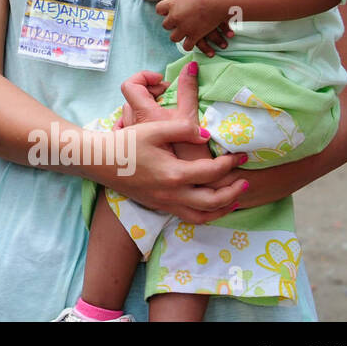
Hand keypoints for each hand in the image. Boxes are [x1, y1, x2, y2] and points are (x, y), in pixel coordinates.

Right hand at [109, 63, 249, 222]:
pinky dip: (204, 213)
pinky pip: (189, 217)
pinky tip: (208, 203)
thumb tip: (206, 135)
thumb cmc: (126, 143)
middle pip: (213, 201)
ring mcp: (165, 203)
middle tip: (245, 181)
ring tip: (233, 198)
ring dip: (222, 209)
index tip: (241, 156)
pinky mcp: (158, 206)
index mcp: (174, 174)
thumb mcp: (154, 129)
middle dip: (234, 192)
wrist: (101, 161)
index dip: (230, 164)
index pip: (212, 172)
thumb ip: (182, 128)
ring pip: (202, 216)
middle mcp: (172, 194)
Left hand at [156, 0, 232, 54]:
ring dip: (178, 36)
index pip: (159, 9)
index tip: (167, 10)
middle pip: (165, 25)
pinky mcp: (195, 36)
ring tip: (183, 33)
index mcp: (172, 4)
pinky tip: (193, 42)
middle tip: (176, 22)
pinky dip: (189, 45)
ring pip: (174, 37)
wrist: (220, 2)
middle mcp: (175, 17)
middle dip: (170, 24)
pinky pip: (187, 45)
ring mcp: (184, 28)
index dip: (163, 10)